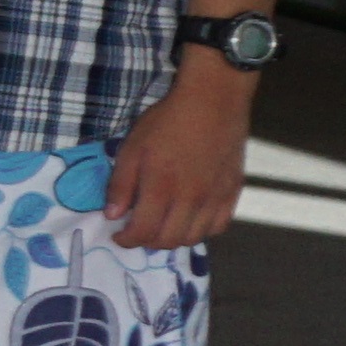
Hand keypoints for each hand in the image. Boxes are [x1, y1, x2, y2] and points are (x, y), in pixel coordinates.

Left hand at [106, 60, 246, 251]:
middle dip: (147, 242)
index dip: (127, 240)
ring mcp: (215, 198)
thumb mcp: (132, 148)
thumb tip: (112, 216)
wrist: (212, 103)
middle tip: (137, 232)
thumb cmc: (166, 122)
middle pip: (169, 240)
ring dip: (174, 240)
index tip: (118, 235)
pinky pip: (219, 226)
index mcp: (162, 189)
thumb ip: (121, 185)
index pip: (143, 232)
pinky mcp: (232, 192)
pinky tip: (189, 221)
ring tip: (161, 228)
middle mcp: (191, 200)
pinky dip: (201, 231)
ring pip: (195, 238)